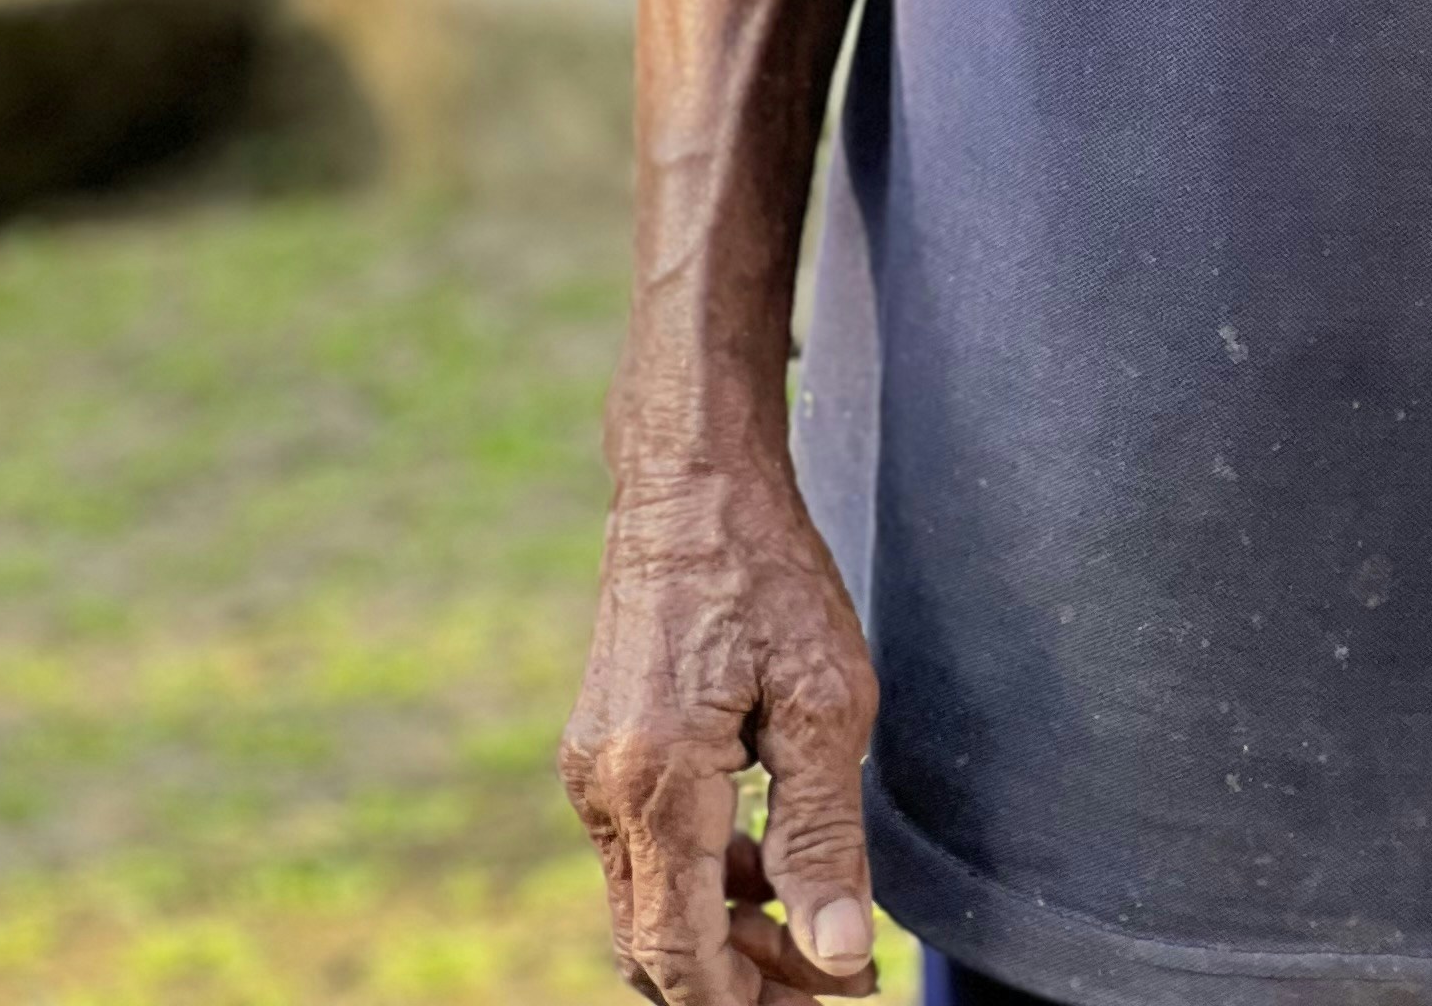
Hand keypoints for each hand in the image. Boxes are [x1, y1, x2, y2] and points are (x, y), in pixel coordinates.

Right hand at [561, 458, 881, 1002]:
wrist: (692, 478)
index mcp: (654, 784)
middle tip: (840, 979)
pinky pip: (646, 854)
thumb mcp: (823, 701)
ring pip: (649, 905)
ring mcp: (591, 772)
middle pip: (656, 948)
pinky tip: (775, 865)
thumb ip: (825, 837)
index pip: (681, 955)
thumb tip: (839, 955)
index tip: (833, 1002)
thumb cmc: (767, 574)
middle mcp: (602, 790)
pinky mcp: (600, 751)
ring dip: (729, 935)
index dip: (750, 1002)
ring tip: (823, 935)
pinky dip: (705, 881)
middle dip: (745, 983)